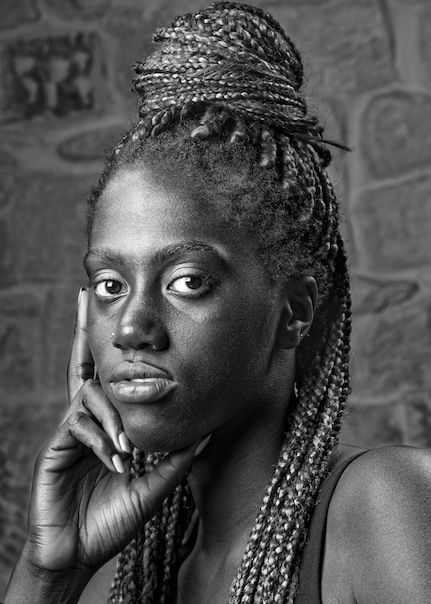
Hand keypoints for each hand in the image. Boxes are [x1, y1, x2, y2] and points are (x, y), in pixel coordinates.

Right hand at [20, 288, 203, 575]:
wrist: (77, 551)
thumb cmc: (112, 518)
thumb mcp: (154, 486)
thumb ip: (176, 458)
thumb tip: (206, 431)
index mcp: (111, 424)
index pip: (113, 379)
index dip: (115, 350)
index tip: (120, 319)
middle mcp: (90, 419)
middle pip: (86, 366)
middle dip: (85, 330)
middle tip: (87, 295)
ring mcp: (71, 430)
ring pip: (90, 397)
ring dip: (114, 417)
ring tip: (129, 450)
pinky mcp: (56, 447)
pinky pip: (79, 426)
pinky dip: (101, 439)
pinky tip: (115, 461)